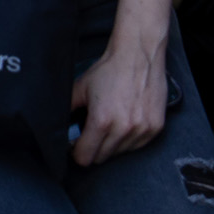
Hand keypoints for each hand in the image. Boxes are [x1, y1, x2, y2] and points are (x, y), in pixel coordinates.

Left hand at [70, 31, 167, 164]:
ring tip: (111, 124)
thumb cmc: (110, 70)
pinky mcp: (155, 128)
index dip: (78, 153)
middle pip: (102, 157)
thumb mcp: (80, 88)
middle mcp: (123, 129)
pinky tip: (125, 122)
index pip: (85, 157)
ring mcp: (141, 130)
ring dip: (112, 144)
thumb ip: (68, 109)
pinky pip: (137, 146)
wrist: (138, 55)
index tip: (78, 146)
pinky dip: (129, 139)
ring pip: (120, 153)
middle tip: (93, 132)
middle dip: (94, 148)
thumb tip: (58, 126)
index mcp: (101, 121)